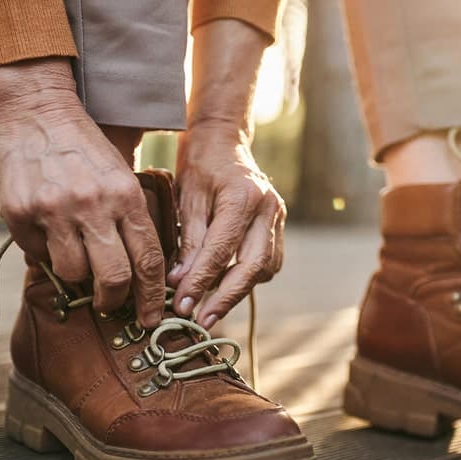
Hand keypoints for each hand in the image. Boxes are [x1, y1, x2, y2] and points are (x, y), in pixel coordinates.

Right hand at [0, 59, 164, 326]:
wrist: (35, 109)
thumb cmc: (84, 146)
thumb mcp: (120, 173)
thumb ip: (132, 216)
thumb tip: (146, 272)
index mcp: (126, 194)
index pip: (149, 260)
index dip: (151, 297)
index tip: (150, 318)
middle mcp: (93, 204)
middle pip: (114, 278)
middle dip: (115, 300)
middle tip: (109, 303)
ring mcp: (54, 210)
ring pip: (73, 273)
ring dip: (76, 273)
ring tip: (74, 253)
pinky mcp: (20, 214)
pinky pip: (39, 255)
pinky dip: (45, 252)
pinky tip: (47, 229)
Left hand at [169, 122, 285, 328]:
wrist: (225, 139)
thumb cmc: (200, 163)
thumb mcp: (187, 196)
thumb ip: (188, 239)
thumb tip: (181, 283)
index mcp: (243, 197)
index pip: (221, 251)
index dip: (201, 283)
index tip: (182, 306)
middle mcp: (268, 208)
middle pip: (253, 266)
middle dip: (227, 298)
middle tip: (202, 320)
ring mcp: (278, 217)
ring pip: (265, 268)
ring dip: (239, 289)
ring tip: (209, 306)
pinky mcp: (278, 225)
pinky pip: (269, 261)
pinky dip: (249, 276)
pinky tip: (225, 284)